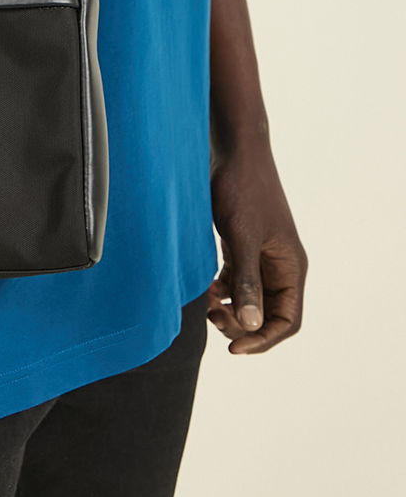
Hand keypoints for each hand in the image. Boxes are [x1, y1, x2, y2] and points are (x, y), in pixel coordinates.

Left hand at [207, 144, 307, 353]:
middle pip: (269, 315)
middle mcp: (280, 265)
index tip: (233, 346)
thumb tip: (251, 325)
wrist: (233, 150)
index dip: (263, 339)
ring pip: (251, 299)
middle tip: (213, 318)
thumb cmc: (243, 189)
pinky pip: (238, 280)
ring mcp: (262, 255)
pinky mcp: (244, 245)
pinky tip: (206, 289)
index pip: (287, 321)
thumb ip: (246, 281)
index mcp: (290, 266)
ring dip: (231, 309)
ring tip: (206, 305)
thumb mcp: (242, 237)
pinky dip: (223, 290)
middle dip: (243, 325)